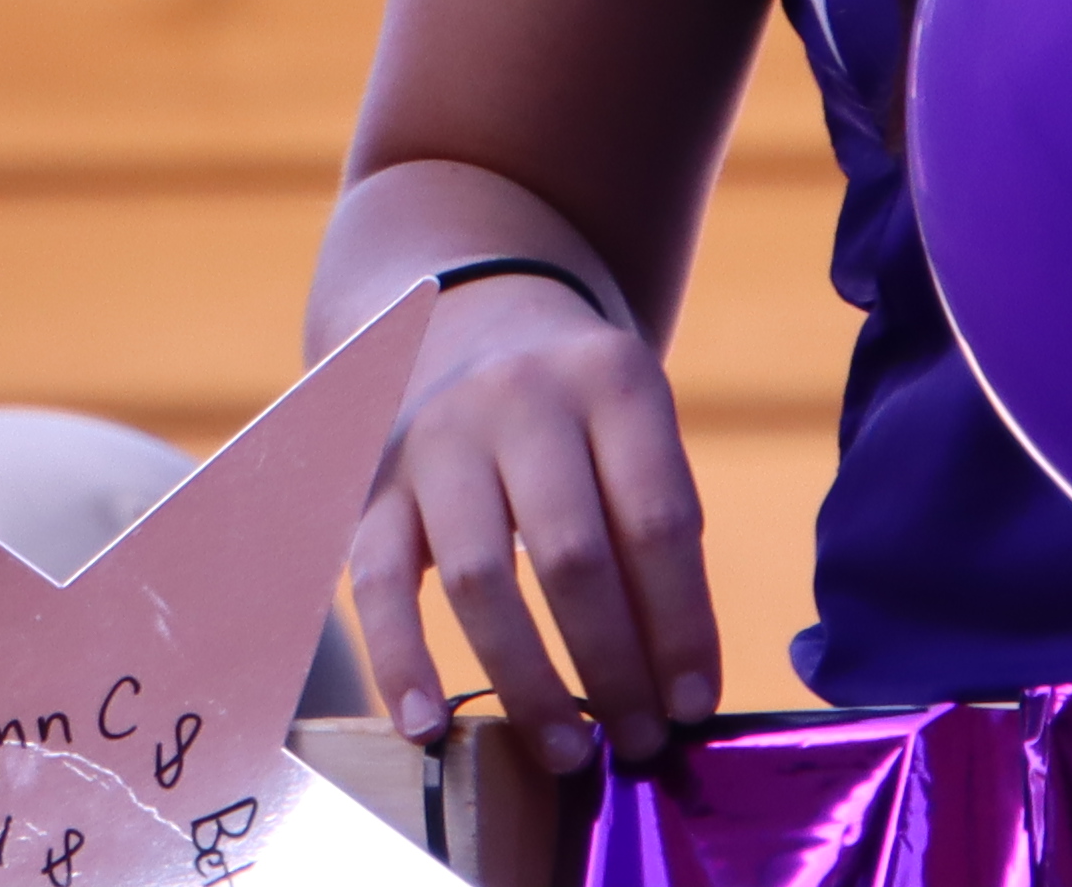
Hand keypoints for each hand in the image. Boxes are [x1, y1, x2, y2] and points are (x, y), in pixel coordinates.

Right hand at [340, 269, 717, 772]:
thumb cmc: (583, 416)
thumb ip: (655, 538)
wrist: (474, 319)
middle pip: (572, 555)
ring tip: (568, 753)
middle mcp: (518, 395)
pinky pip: (376, 581)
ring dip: (528, 682)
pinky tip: (426, 729)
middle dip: (614, 667)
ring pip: (479, 577)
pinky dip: (400, 661)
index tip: (695, 706)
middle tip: (640, 742)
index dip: (682, 626)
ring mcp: (437, 435)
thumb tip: (676, 691)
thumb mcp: (638, 433)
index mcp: (610, 378)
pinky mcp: (375, 480)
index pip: (657, 522)